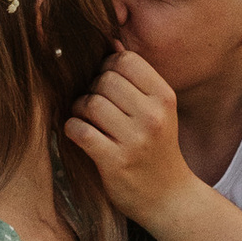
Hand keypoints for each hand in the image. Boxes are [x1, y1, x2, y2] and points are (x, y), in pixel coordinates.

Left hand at [64, 47, 193, 225]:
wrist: (169, 198)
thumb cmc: (157, 149)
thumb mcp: (158, 111)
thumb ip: (136, 79)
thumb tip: (111, 42)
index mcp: (164, 97)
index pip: (125, 60)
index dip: (108, 67)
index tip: (107, 85)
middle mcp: (153, 115)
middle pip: (104, 80)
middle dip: (92, 89)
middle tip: (94, 107)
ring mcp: (135, 139)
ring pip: (90, 103)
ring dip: (80, 110)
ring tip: (87, 121)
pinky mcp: (115, 161)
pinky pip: (80, 130)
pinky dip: (72, 129)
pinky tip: (80, 135)